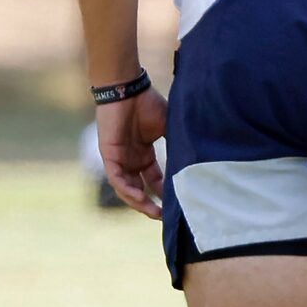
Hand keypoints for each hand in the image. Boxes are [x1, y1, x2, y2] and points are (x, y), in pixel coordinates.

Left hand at [95, 88, 167, 217]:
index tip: (176, 204)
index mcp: (143, 154)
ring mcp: (119, 159)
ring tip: (154, 213)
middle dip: (152, 204)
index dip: (164, 193)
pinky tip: (140, 198)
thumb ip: (177, 143)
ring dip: (140, 202)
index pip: (154, 180)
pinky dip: (128, 190)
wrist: (127, 89)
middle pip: (140, 188)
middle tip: (165, 217)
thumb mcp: (168, 127)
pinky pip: (117, 179)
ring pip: (127, 188)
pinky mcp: (109, 155)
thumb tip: (196, 158)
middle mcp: (131, 159)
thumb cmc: (147, 103)